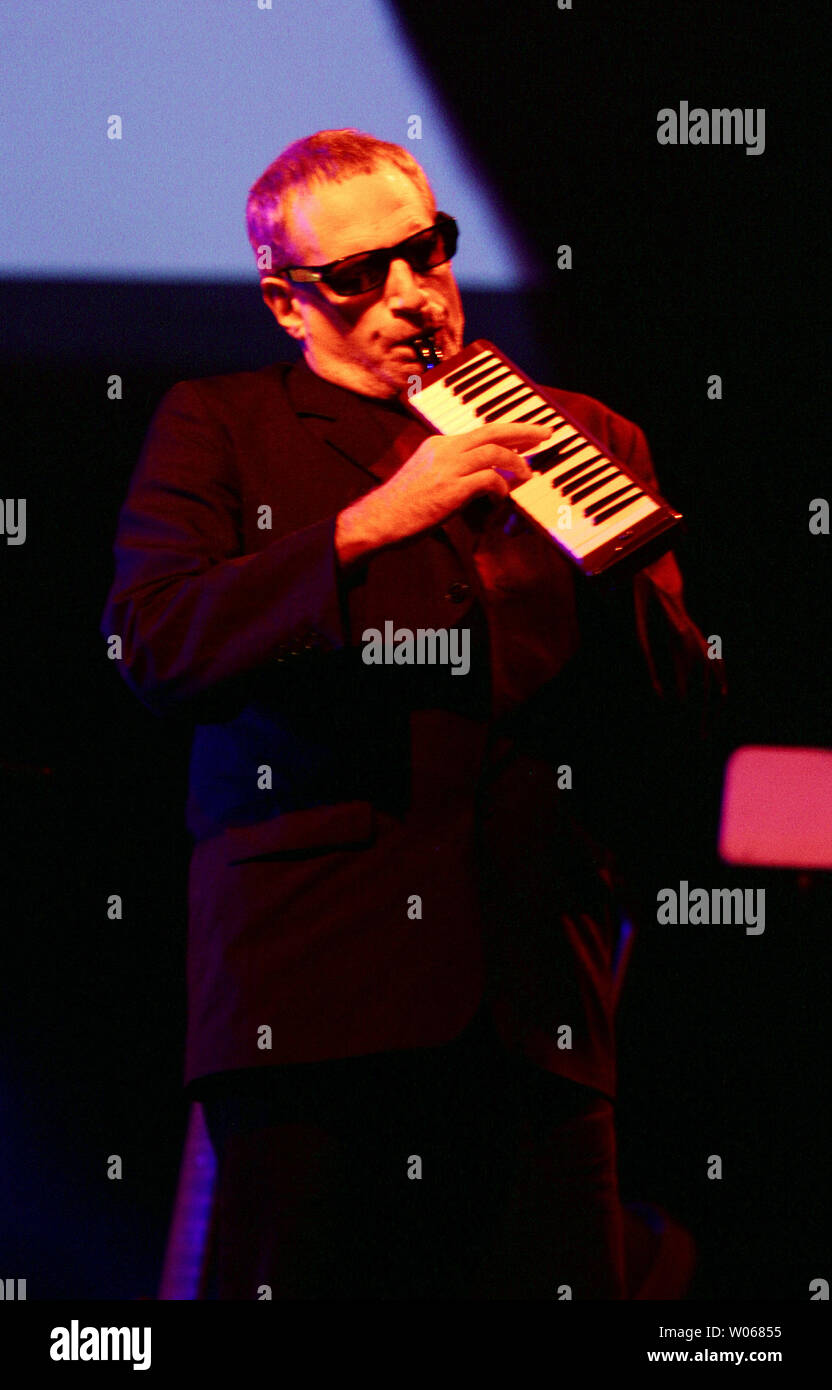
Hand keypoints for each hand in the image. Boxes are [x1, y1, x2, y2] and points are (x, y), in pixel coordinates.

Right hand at [335, 422, 553, 563]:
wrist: (378, 520)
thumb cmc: (403, 507)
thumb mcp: (428, 479)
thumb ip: (454, 473)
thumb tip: (487, 480)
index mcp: (438, 444)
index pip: (481, 430)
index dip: (509, 432)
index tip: (527, 436)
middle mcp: (444, 449)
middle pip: (493, 431)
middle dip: (524, 432)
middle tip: (546, 434)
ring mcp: (447, 467)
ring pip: (494, 452)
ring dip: (516, 464)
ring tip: (526, 476)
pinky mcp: (451, 488)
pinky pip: (489, 479)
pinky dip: (500, 487)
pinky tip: (499, 498)